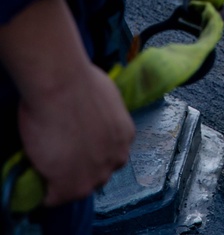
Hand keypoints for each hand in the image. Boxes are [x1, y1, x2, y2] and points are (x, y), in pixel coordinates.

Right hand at [1, 0, 134, 205]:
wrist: (63, 87)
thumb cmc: (81, 82)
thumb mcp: (104, 100)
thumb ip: (102, 118)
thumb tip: (89, 118)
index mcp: (125, 136)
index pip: (112, 156)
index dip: (94, 155)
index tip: (79, 152)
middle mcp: (116, 157)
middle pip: (100, 175)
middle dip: (84, 170)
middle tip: (64, 161)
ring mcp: (95, 173)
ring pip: (80, 189)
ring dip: (66, 183)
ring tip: (49, 174)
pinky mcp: (71, 184)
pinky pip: (55, 199)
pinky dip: (45, 195)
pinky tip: (38, 187)